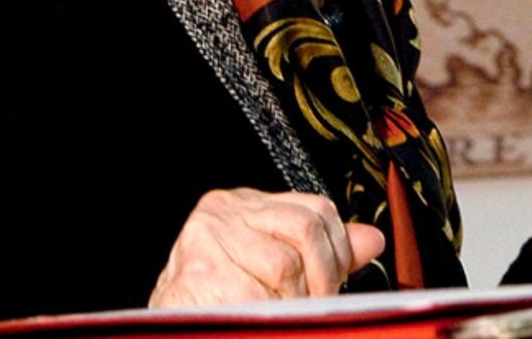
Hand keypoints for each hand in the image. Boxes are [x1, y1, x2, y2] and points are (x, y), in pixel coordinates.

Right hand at [148, 187, 385, 306]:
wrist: (160, 332)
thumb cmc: (218, 303)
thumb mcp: (273, 269)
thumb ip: (320, 253)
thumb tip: (371, 239)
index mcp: (244, 204)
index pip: (316, 209)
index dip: (336, 254)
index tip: (331, 287)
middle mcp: (222, 210)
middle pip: (306, 229)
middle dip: (321, 279)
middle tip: (310, 309)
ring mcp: (206, 238)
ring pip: (285, 264)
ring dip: (291, 305)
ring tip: (275, 316)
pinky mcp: (195, 272)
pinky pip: (256, 297)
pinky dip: (264, 318)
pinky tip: (250, 321)